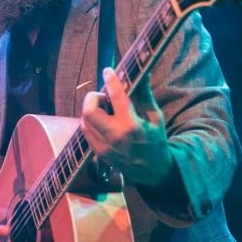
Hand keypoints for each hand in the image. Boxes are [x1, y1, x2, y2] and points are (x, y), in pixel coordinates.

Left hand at [81, 68, 172, 186]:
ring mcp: (104, 147)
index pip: (116, 97)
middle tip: (103, 97)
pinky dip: (90, 123)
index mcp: (132, 126)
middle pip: (89, 111)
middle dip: (93, 98)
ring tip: (104, 109)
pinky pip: (87, 133)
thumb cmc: (156, 140)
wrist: (152, 170)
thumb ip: (145, 96)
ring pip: (84, 122)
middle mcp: (114, 137)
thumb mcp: (156, 117)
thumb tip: (143, 74)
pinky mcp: (99, 154)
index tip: (108, 71)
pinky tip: (102, 121)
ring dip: (90, 110)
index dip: (111, 81)